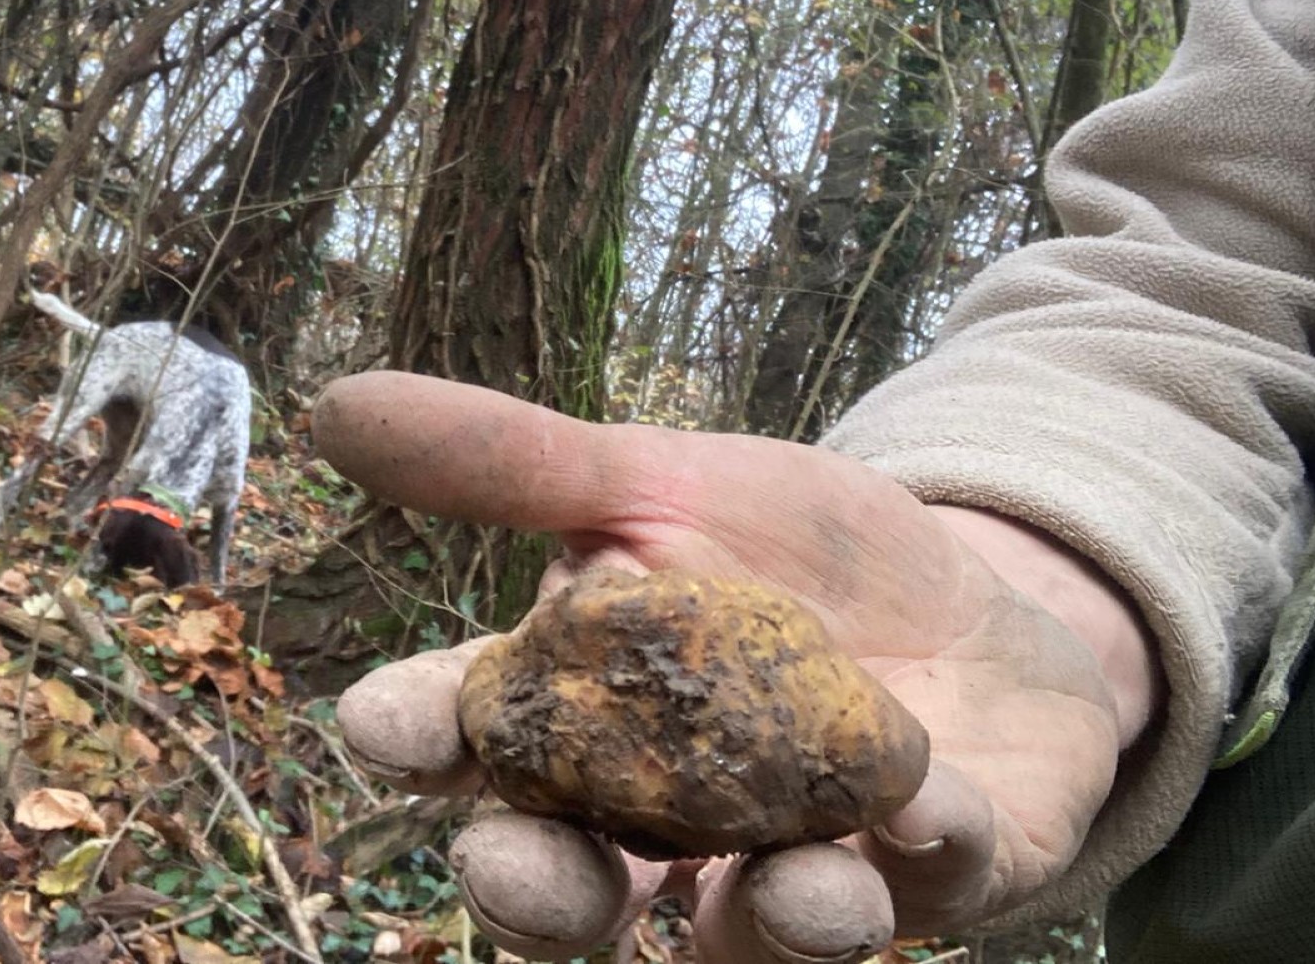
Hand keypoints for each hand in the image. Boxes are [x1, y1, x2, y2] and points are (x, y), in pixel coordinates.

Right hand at [316, 371, 1155, 961]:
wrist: (981, 589)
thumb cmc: (796, 552)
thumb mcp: (663, 483)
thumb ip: (518, 463)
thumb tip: (333, 404)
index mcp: (587, 726)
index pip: (475, 745)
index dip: (418, 739)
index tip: (383, 725)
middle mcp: (672, 831)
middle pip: (572, 898)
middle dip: (537, 895)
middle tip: (512, 868)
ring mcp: (802, 869)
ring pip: (745, 938)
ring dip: (764, 920)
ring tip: (796, 887)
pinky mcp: (937, 877)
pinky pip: (923, 889)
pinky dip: (920, 853)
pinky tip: (928, 801)